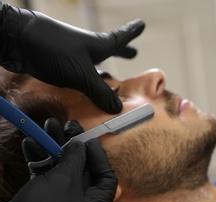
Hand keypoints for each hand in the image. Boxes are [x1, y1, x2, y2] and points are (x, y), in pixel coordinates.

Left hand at [0, 4, 144, 113]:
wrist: (18, 42)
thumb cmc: (54, 50)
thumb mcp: (82, 74)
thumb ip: (100, 92)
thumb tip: (117, 108)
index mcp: (97, 45)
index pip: (119, 39)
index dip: (131, 34)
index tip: (142, 24)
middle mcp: (86, 49)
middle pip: (108, 50)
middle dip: (121, 52)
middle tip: (132, 53)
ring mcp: (72, 56)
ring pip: (93, 63)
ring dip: (102, 70)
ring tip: (110, 76)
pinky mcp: (58, 64)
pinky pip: (78, 74)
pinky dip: (86, 80)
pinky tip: (84, 89)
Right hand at [0, 119, 117, 201]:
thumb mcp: (66, 179)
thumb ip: (76, 158)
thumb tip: (80, 145)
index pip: (106, 177)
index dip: (99, 156)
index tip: (89, 139)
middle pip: (83, 170)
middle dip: (73, 146)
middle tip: (68, 126)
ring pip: (62, 170)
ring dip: (54, 148)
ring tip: (47, 127)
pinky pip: (46, 177)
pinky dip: (40, 161)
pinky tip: (31, 144)